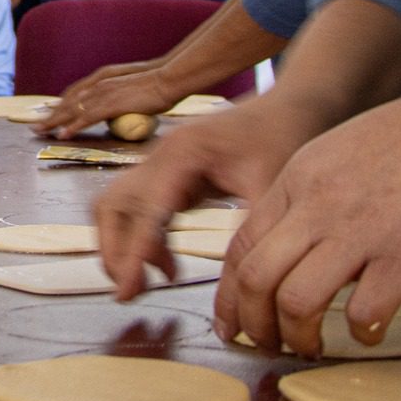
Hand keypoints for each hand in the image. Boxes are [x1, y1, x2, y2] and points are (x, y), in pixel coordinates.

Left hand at [43, 64, 176, 137]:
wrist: (168, 79)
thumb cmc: (156, 85)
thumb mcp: (131, 88)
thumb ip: (120, 95)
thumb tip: (119, 105)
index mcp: (103, 80)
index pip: (75, 93)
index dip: (60, 104)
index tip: (49, 113)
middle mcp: (98, 85)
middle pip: (67, 101)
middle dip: (51, 115)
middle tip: (36, 126)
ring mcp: (103, 94)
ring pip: (72, 110)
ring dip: (54, 122)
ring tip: (41, 132)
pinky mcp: (110, 104)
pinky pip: (86, 118)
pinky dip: (72, 127)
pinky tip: (63, 135)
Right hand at [93, 92, 332, 299]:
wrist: (287, 108)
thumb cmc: (283, 139)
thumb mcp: (271, 186)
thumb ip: (249, 233)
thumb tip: (238, 285)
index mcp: (182, 154)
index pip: (146, 209)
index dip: (134, 252)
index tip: (127, 290)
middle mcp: (159, 156)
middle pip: (112, 205)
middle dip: (115, 251)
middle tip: (130, 292)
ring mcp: (157, 164)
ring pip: (114, 208)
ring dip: (121, 245)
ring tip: (150, 280)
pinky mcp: (164, 176)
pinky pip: (134, 210)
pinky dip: (141, 239)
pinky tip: (168, 264)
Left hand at [213, 81, 400, 356]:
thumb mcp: (346, 148)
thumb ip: (315, 190)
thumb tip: (298, 240)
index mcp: (299, 176)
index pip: (240, 244)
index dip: (230, 294)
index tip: (235, 323)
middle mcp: (318, 203)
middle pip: (256, 278)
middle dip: (254, 324)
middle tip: (269, 347)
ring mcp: (360, 229)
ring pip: (296, 300)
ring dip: (298, 337)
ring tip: (313, 348)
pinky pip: (364, 312)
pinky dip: (361, 334)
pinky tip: (371, 334)